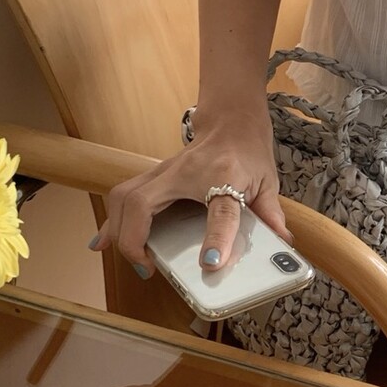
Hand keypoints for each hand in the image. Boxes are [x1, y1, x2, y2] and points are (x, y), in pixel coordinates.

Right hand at [89, 111, 290, 276]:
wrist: (232, 121)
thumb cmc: (247, 151)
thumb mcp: (267, 182)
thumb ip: (271, 215)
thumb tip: (284, 246)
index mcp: (223, 175)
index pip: (221, 209)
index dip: (216, 238)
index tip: (210, 263)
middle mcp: (184, 172)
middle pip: (142, 202)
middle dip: (135, 238)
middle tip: (148, 266)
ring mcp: (163, 172)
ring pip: (123, 197)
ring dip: (117, 230)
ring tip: (125, 258)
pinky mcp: (153, 176)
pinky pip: (121, 197)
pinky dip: (111, 221)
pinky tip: (101, 242)